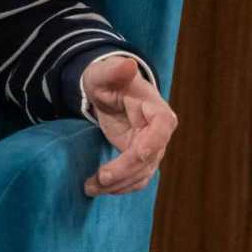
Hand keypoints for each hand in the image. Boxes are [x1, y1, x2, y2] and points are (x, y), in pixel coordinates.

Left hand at [79, 54, 176, 197]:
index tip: (137, 154)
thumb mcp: (105, 73)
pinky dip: (119, 186)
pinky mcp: (139, 158)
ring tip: (90, 187)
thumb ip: (115, 70)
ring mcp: (151, 148)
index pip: (161, 128)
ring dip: (119, 184)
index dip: (152, 143)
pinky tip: (98, 188)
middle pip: (149, 157)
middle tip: (99, 179)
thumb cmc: (107, 79)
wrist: (106, 92)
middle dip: (125, 171)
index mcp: (157, 110)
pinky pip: (135, 178)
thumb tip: (128, 63)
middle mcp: (159, 132)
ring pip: (142, 173)